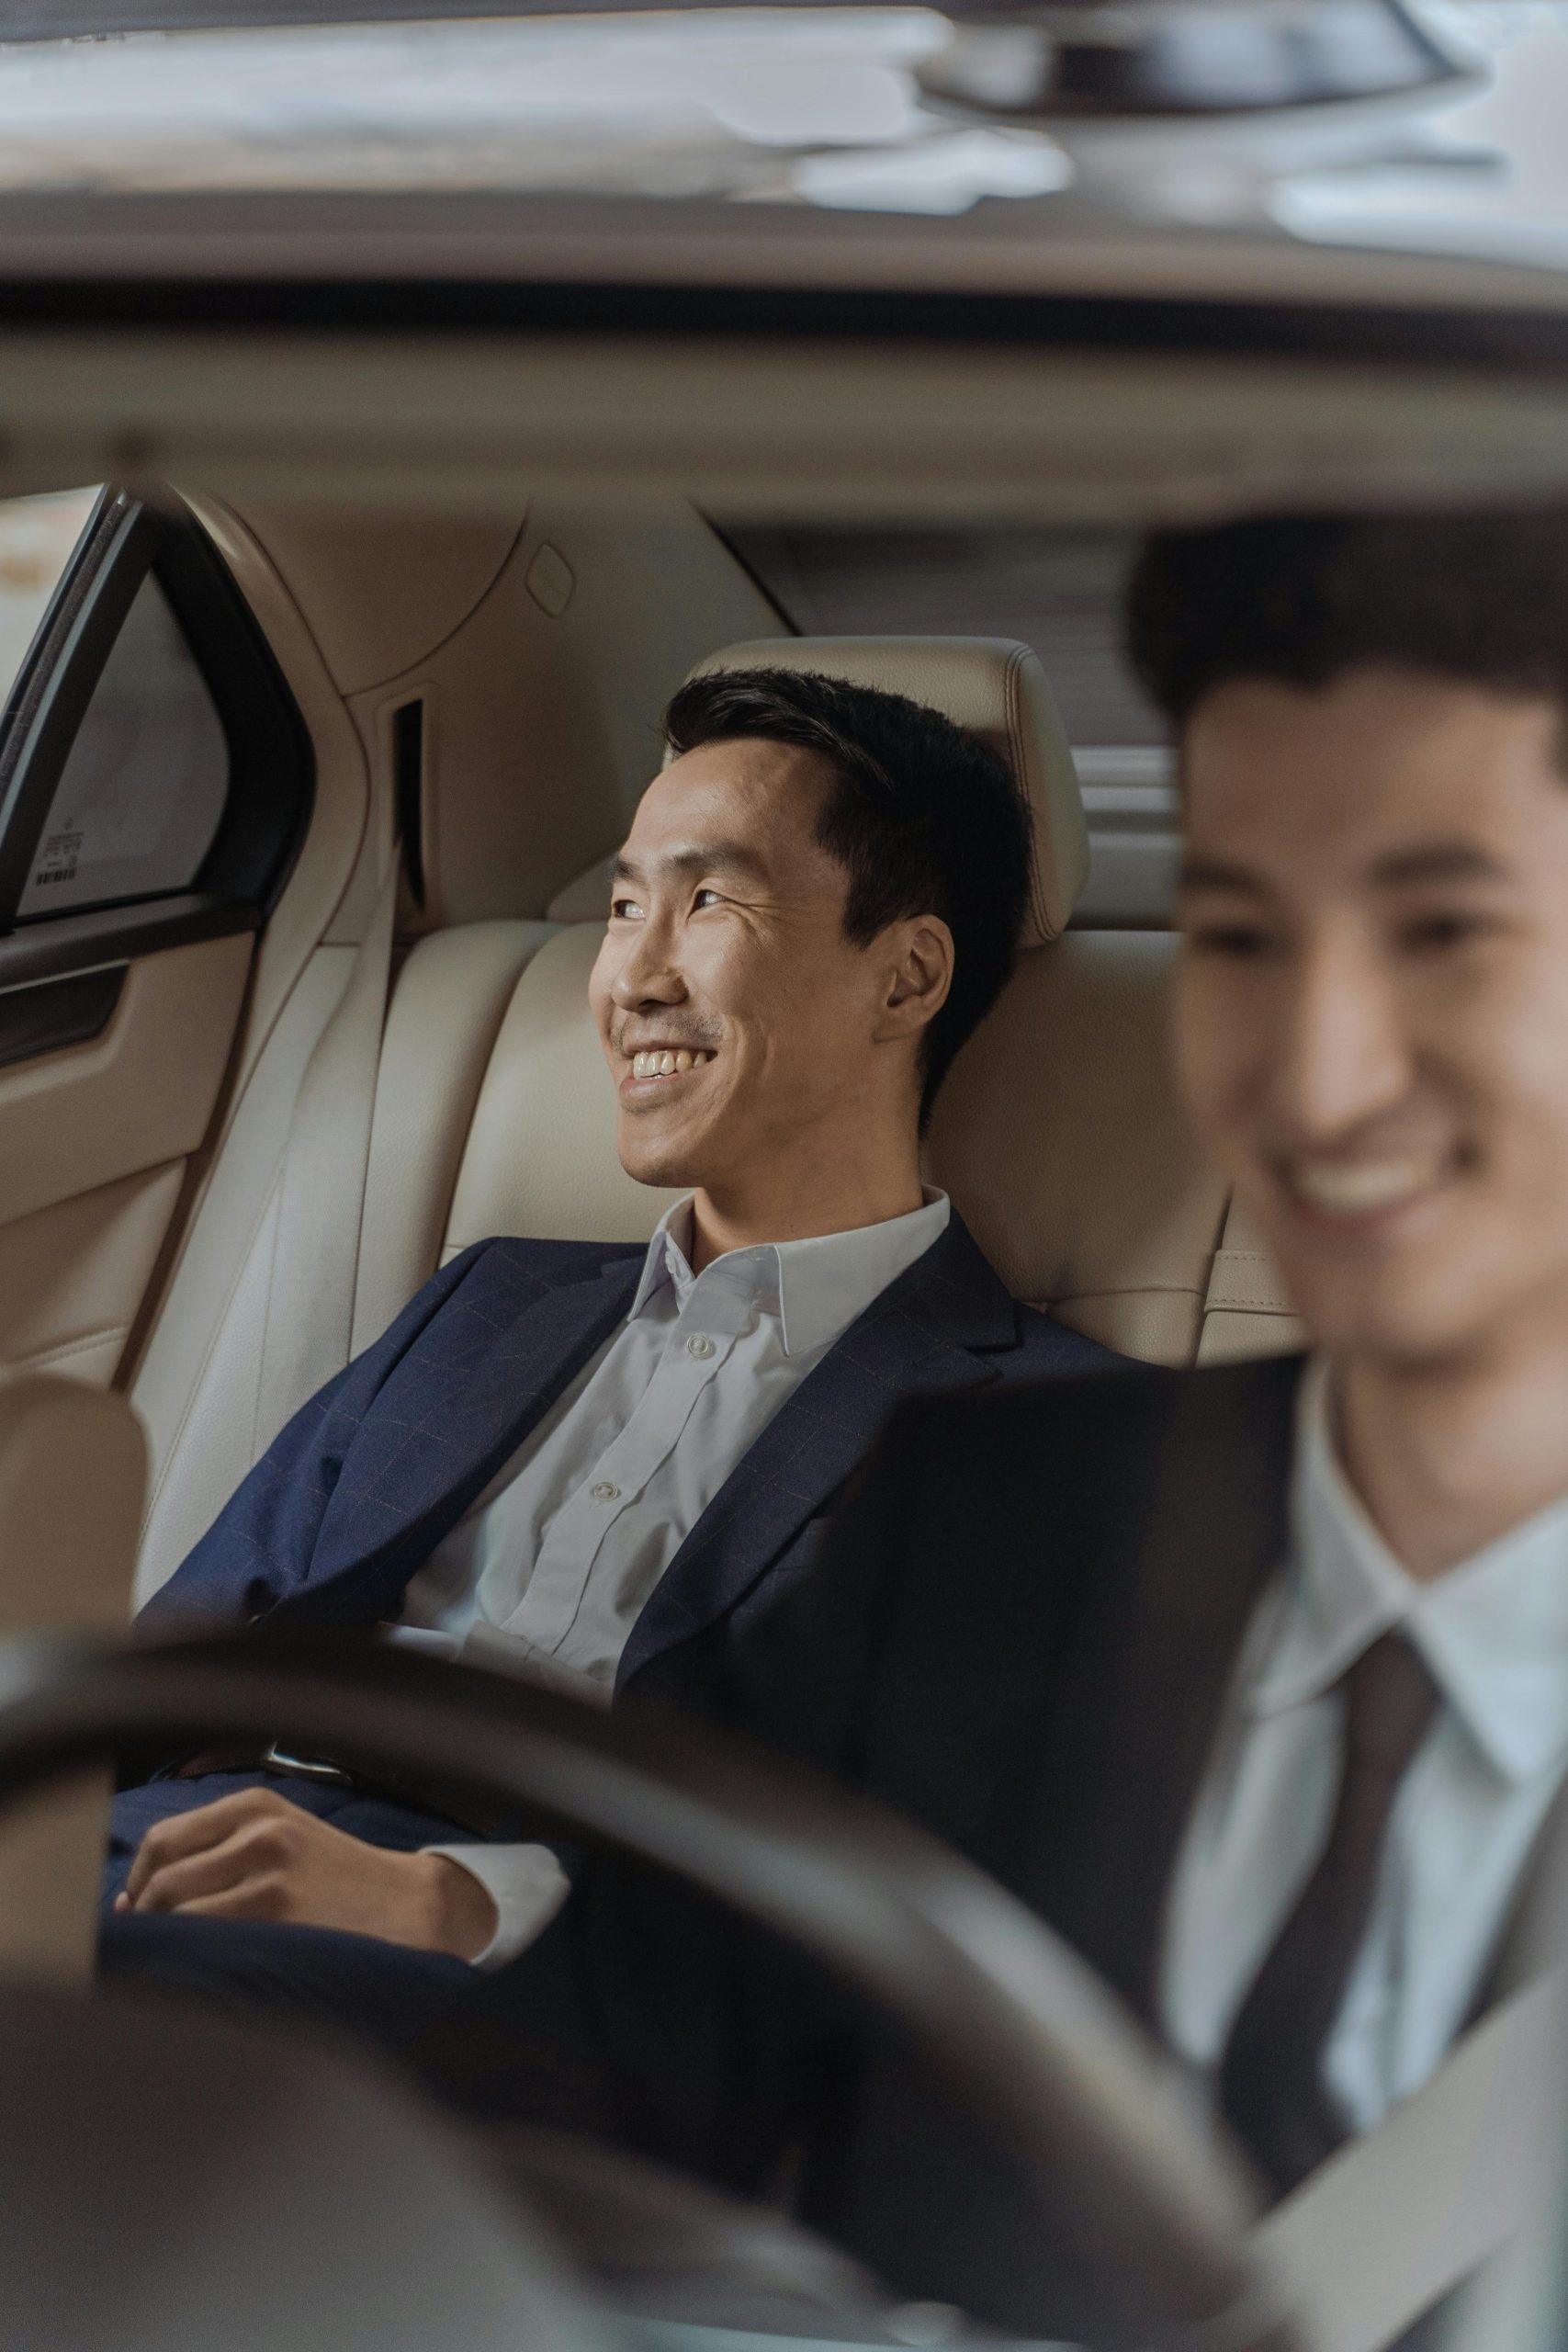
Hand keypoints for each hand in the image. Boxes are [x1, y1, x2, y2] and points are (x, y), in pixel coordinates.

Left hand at [114, 1789, 498, 1960]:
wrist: (405, 1904)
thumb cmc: (334, 1877)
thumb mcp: (281, 1836)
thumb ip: (218, 1850)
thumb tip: (133, 1898)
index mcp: (256, 1805)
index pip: (164, 1839)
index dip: (139, 1881)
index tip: (139, 1909)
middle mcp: (260, 1830)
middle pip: (164, 1876)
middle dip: (145, 1916)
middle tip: (151, 1941)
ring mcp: (271, 1873)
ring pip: (178, 1910)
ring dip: (165, 1940)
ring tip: (177, 1955)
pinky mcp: (280, 1915)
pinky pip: (208, 1939)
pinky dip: (192, 1955)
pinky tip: (205, 1965)